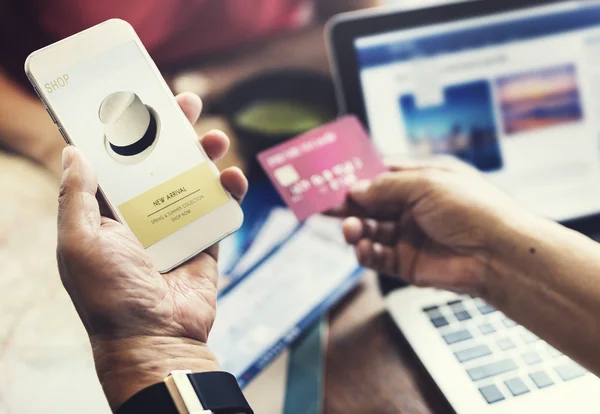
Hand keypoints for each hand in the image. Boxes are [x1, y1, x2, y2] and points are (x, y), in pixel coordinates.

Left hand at [56, 93, 247, 409]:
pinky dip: (229, 191)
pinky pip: (219, 210)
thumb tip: (73, 151)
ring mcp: (176, 229)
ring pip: (192, 181)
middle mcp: (142, 216)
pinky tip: (233, 176)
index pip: (117, 162)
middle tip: (185, 103)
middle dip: (172, 132)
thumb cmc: (109, 294)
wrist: (155, 338)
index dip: (126, 131)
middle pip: (159, 163)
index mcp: (108, 214)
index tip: (137, 101)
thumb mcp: (80, 241)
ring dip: (204, 155)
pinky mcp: (205, 242)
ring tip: (215, 136)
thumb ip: (76, 196)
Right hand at [334, 157, 530, 293]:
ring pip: (371, 231)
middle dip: (348, 204)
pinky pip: (378, 257)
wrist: (499, 254)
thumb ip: (386, 187)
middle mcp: (414, 207)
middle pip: (371, 204)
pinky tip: (363, 248)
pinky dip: (366, 253)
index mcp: (422, 181)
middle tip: (323, 205)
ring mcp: (410, 236)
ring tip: (351, 230)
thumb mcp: (426, 184)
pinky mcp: (407, 263)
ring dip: (356, 230)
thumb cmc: (472, 208)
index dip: (357, 177)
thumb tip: (355, 189)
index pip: (381, 175)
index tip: (332, 178)